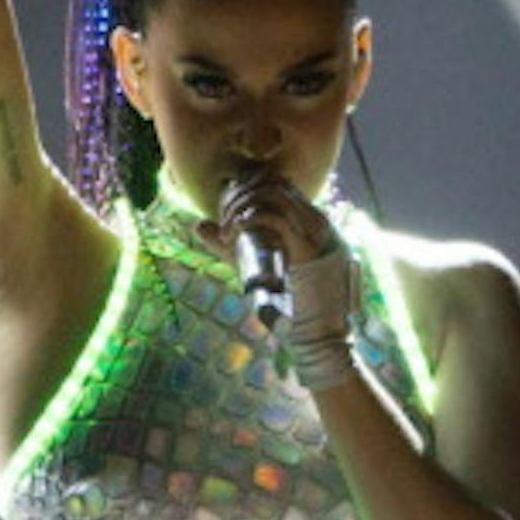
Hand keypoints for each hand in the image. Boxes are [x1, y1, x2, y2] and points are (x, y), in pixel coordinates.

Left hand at [198, 167, 359, 383]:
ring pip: (273, 194)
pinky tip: (233, 232)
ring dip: (243, 205)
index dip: (249, 185)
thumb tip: (198, 225)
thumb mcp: (255, 268)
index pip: (281, 183)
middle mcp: (316, 222)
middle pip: (275, 183)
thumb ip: (230, 246)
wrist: (321, 336)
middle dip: (241, 194)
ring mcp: (315, 233)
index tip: (228, 205)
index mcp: (311, 223)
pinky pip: (274, 218)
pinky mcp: (307, 248)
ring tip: (228, 228)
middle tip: (224, 218)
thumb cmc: (290, 306)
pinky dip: (248, 219)